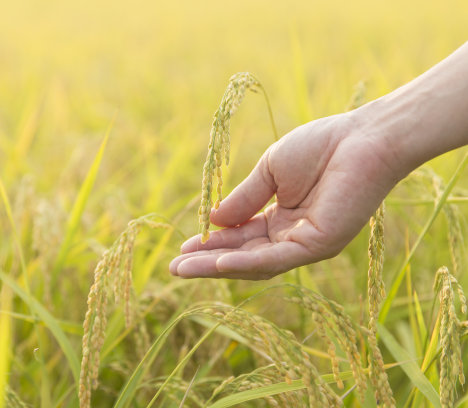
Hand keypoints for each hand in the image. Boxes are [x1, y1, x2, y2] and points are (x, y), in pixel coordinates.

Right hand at [170, 112, 398, 279]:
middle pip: (243, 256)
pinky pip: (277, 258)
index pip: (240, 237)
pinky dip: (247, 262)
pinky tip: (219, 261)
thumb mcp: (270, 171)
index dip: (211, 242)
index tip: (183, 247)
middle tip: (174, 268)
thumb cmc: (320, 147)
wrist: (363, 137)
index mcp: (282, 218)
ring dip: (218, 266)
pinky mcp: (319, 244)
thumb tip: (211, 221)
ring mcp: (306, 244)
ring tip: (184, 268)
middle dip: (207, 261)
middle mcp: (293, 237)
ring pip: (255, 262)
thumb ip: (243, 198)